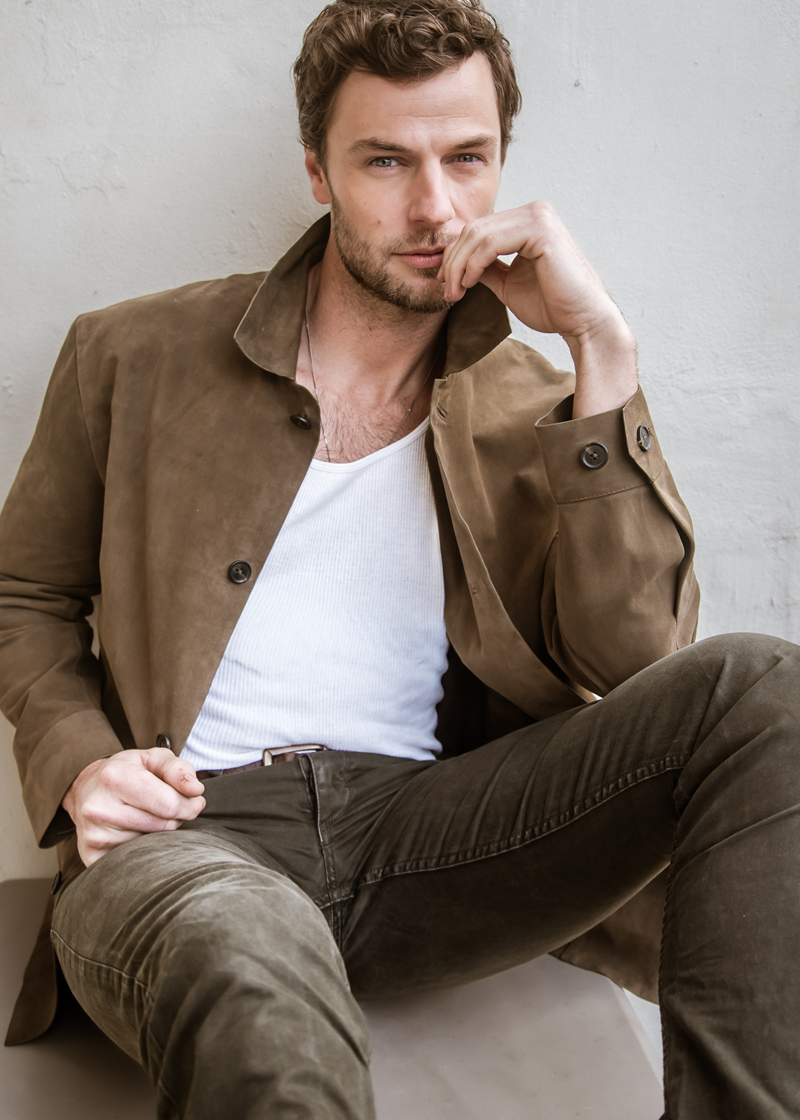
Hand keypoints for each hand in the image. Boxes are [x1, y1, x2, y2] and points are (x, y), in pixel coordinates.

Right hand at [62, 747, 205, 866]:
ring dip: (159, 833)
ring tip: (146, 816)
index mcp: (116, 778)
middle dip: (176, 818)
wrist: (85, 790)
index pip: (169, 805)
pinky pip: (137, 860)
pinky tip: (134, 831)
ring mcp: (94, 836)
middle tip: (165, 807)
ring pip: (153, 845)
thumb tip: (196, 790)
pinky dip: (143, 848)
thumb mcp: (153, 758)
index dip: (190, 805)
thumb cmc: (126, 772)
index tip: (194, 801)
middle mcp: (99, 809)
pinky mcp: (92, 857)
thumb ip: (178, 769)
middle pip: (164, 827)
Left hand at [438, 202, 637, 416]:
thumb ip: (485, 269)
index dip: (455, 255)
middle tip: (446, 290)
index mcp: (528, 220)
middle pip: (474, 229)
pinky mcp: (540, 230)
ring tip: (454, 292)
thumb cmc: (552, 306)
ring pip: (478, 234)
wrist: (583, 322)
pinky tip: (469, 284)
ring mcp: (538, 217)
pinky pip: (491, 243)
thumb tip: (455, 265)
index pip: (478, 230)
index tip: (445, 283)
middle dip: (452, 261)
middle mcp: (534, 211)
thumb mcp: (507, 284)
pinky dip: (473, 264)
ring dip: (458, 266)